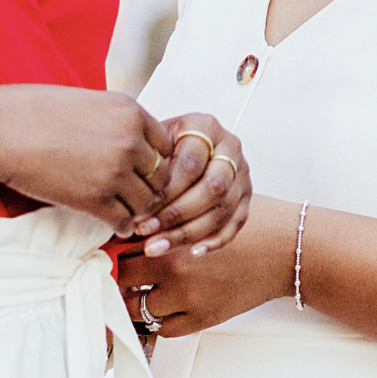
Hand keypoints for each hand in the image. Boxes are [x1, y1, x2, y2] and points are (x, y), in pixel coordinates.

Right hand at [0, 85, 171, 234]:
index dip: (154, 160)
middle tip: (136, 195)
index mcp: (130, 111)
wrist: (0, 131)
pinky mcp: (95, 199)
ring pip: (146, 202)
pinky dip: (121, 225)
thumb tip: (134, 141)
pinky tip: (112, 222)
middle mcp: (129, 140)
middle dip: (149, 187)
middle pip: (161, 176)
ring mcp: (114, 171)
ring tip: (124, 210)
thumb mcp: (88, 102)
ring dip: (137, 208)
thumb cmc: (35, 112)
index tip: (140, 170)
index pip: (166, 145)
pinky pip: (124, 221)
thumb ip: (116, 120)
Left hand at [119, 195, 298, 336]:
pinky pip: (162, 329)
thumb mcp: (203, 206)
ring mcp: (188, 299)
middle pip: (122, 277)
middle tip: (112, 267)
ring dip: (130, 298)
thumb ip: (167, 213)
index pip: (121, 245)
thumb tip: (131, 220)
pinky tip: (155, 303)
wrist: (284, 251)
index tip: (105, 246)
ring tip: (131, 287)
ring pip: (137, 308)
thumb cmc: (247, 224)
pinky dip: (153, 319)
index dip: (110, 246)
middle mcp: (176, 270)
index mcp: (174, 236)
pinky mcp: (202, 319)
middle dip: (115, 272)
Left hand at [131, 112, 251, 257]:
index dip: (165, 191)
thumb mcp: (154, 142)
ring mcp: (241, 174)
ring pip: (222, 210)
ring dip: (188, 233)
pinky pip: (235, 224)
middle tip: (146, 230)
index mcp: (206, 127)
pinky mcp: (246, 197)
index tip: (139, 210)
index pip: (190, 164)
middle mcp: (229, 148)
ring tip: (157, 245)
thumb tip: (130, 198)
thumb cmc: (165, 146)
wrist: (184, 145)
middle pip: (212, 188)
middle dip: (176, 214)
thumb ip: (149, 163)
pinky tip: (193, 251)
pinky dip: (214, 241)